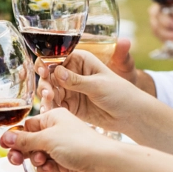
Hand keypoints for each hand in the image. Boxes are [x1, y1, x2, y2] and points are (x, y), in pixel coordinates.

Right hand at [0, 108, 113, 171]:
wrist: (103, 162)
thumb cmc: (80, 143)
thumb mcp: (48, 138)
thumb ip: (25, 139)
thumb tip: (7, 137)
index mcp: (52, 117)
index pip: (27, 126)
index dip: (15, 136)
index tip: (5, 145)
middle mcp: (56, 131)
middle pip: (30, 141)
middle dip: (22, 150)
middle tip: (15, 159)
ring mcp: (60, 147)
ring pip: (37, 155)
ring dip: (35, 160)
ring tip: (40, 162)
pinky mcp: (65, 162)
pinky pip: (47, 165)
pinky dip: (45, 168)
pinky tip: (48, 169)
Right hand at [36, 49, 150, 132]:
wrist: (129, 115)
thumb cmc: (119, 93)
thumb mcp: (98, 85)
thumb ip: (77, 81)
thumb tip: (56, 72)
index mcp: (80, 60)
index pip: (57, 57)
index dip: (46, 63)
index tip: (43, 72)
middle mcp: (72, 73)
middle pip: (49, 75)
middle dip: (45, 83)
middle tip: (48, 93)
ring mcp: (70, 89)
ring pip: (50, 90)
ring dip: (46, 96)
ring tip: (48, 104)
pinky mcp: (70, 105)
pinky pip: (55, 104)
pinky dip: (50, 107)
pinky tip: (48, 111)